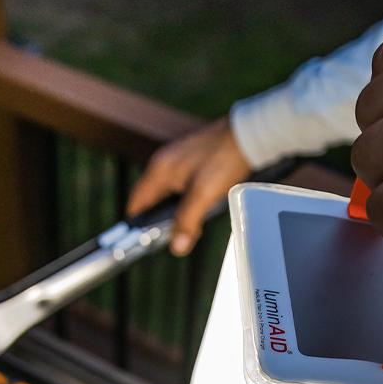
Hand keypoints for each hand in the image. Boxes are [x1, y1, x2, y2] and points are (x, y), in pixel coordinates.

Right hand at [127, 117, 250, 255]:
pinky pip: (178, 186)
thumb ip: (187, 221)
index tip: (142, 242)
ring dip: (170, 212)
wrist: (246, 136)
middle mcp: (163, 163)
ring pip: (165, 193)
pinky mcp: (190, 161)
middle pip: (149, 199)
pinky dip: (182, 201)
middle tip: (165, 239)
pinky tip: (196, 208)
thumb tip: (176, 247)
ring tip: (183, 228)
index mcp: (159, 171)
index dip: (136, 225)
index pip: (136, 203)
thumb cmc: (224, 160)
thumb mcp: (203, 195)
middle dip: (154, 220)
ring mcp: (176, 161)